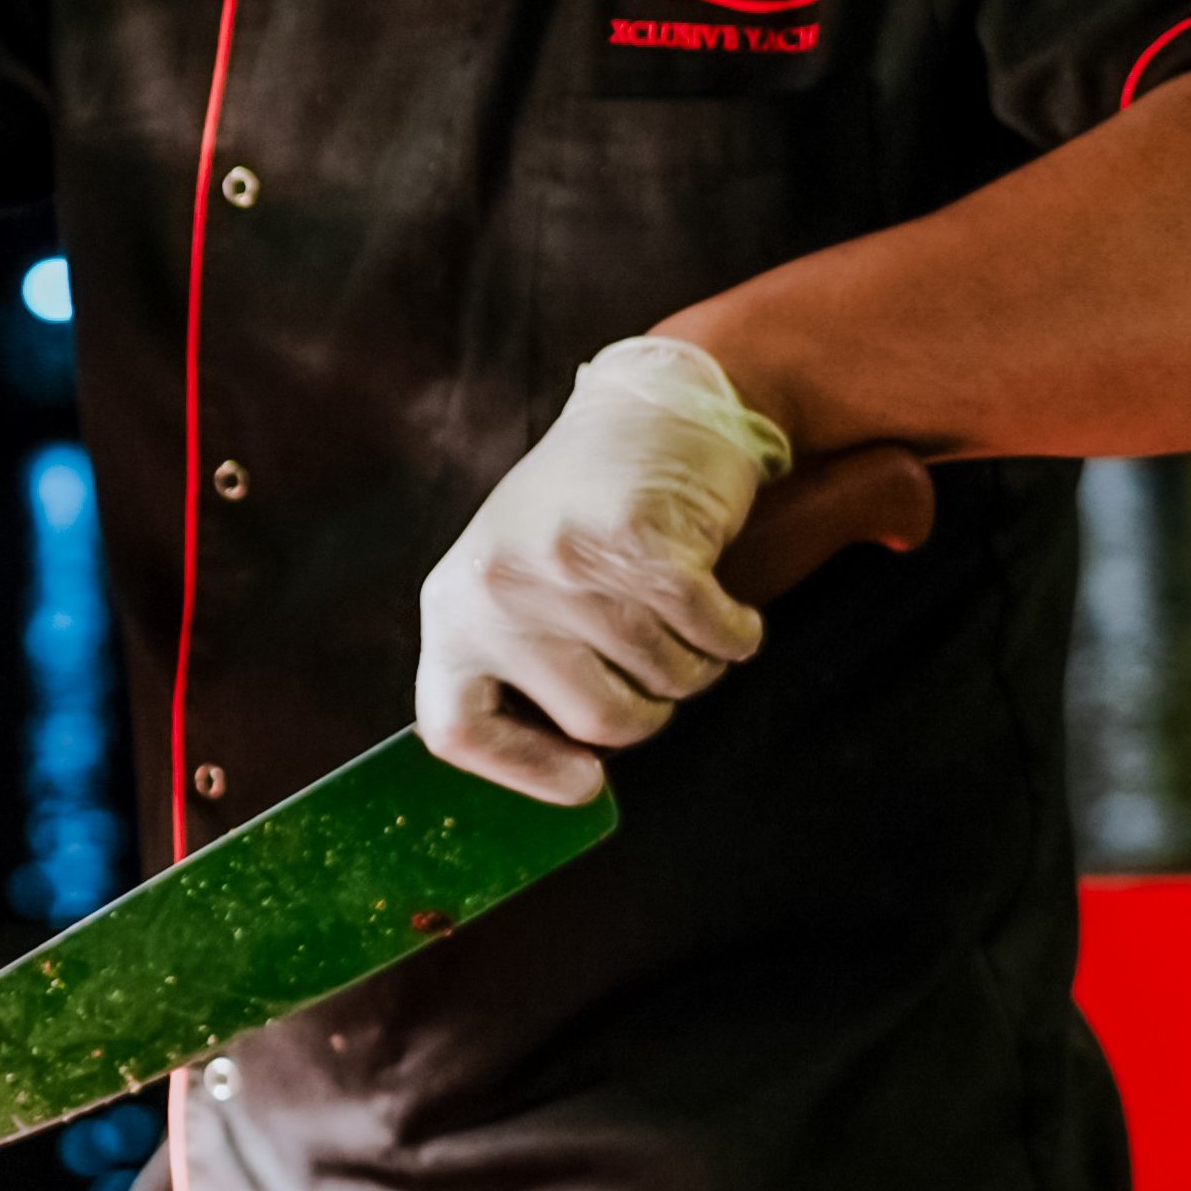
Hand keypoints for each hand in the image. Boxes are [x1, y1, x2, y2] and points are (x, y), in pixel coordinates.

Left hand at [415, 337, 789, 799]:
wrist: (650, 407)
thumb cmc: (588, 518)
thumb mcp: (520, 587)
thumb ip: (524, 670)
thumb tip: (573, 784)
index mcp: (454, 610)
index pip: (457, 731)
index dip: (526, 771)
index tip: (588, 779)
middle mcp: (495, 589)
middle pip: (600, 722)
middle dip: (652, 709)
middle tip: (660, 662)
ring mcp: (565, 563)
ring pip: (666, 683)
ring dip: (698, 664)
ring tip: (686, 616)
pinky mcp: (639, 540)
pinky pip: (713, 638)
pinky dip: (737, 635)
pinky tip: (730, 610)